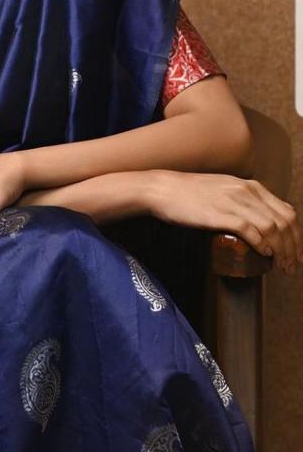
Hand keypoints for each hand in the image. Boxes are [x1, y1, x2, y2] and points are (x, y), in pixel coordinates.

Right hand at [148, 170, 301, 273]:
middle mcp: (247, 192)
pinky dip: (262, 244)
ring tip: (279, 266)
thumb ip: (244, 200)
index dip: (296, 236)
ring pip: (272, 228)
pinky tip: (264, 254)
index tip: (295, 253)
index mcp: (251, 186)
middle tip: (290, 266)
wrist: (163, 189)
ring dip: (281, 250)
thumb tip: (258, 222)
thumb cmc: (190, 193)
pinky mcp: (220, 214)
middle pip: (284, 222)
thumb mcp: (225, 189)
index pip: (287, 212)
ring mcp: (234, 202)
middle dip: (293, 247)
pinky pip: (251, 231)